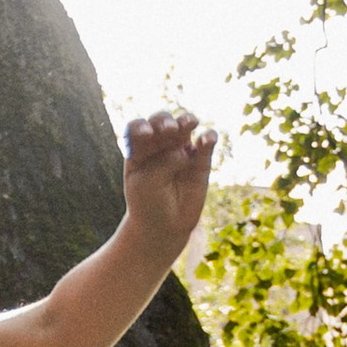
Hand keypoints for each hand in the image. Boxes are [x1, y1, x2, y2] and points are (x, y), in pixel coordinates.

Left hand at [120, 109, 216, 254]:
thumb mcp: (147, 183)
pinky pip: (206, 142)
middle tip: (169, 131)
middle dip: (165, 121)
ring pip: (185, 124)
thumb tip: (187, 150)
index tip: (146, 135)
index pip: (137, 128)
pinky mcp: (201, 159)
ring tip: (189, 124)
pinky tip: (206, 140)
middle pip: (161, 121)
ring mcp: (180, 148)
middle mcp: (159, 144)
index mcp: (138, 149)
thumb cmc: (148, 204)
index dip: (142, 126)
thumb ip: (163, 163)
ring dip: (186, 119)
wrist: (164, 227)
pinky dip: (208, 137)